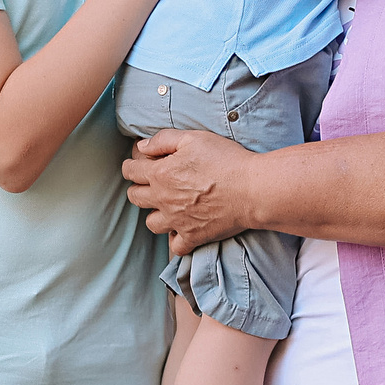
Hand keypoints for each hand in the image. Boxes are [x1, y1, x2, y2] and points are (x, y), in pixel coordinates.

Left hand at [122, 128, 258, 254]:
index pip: (131, 171)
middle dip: (138, 188)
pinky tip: (181, 230)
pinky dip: (175, 239)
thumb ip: (163, 140)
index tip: (136, 165)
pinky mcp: (193, 237)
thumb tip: (142, 146)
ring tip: (166, 207)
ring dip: (155, 214)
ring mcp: (177, 221)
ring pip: (151, 223)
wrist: (252, 189)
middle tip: (151, 184)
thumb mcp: (193, 138)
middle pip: (135, 198)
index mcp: (160, 174)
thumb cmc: (226, 160)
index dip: (131, 166)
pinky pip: (175, 246)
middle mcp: (163, 200)